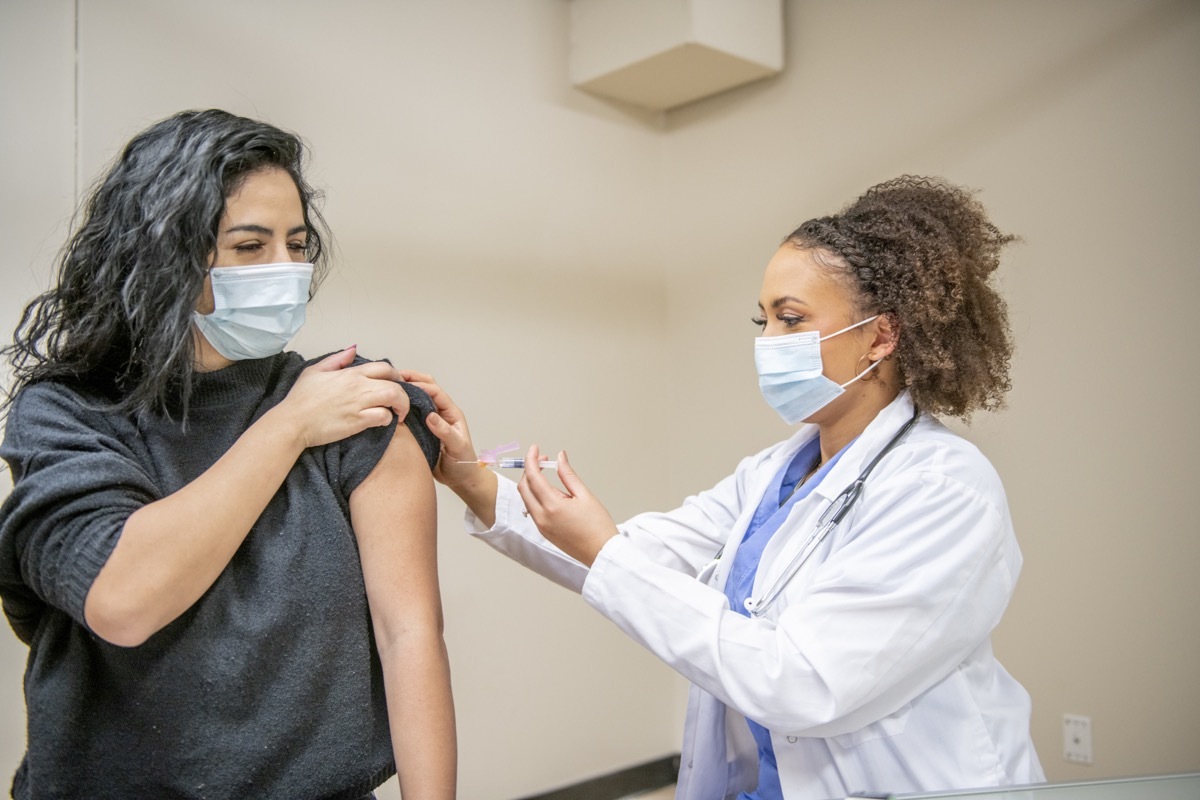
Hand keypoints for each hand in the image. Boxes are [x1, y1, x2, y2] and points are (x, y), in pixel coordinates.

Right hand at [276, 346, 410, 448]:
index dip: (395, 375)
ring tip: (398, 413)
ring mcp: (358, 403)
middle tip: (400, 401)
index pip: (383, 367)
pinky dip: (388, 420)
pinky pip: (383, 417)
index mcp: (349, 373)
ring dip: (401, 405)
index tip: (396, 383)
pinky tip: (383, 422)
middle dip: (403, 392)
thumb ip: (337, 360)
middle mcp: (357, 386)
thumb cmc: (300, 399)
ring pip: (393, 397)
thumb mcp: (315, 371)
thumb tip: (353, 349)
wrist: (292, 422)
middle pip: (394, 383)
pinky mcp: (357, 421)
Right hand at [396, 370, 482, 489]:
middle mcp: (440, 414)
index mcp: (451, 413)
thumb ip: (445, 431)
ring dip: (405, 392)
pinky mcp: (421, 430)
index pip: (435, 392)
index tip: (404, 382)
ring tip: (388, 387)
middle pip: (426, 389)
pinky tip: (389, 407)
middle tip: (393, 376)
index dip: (421, 384)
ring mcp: (430, 421)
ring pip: (417, 400)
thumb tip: (430, 416)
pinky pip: (411, 414)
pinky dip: (401, 407)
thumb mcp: (457, 447)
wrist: (460, 480)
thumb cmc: (463, 463)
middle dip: (412, 380)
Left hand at [517, 445, 617, 566]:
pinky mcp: (543, 532)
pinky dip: (536, 496)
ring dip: (532, 483)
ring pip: (526, 499)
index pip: (533, 476)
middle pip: (524, 487)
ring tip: (548, 473)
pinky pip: (532, 509)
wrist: (601, 553)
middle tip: (543, 460)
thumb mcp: (584, 495)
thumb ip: (568, 474)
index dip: (531, 459)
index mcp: (552, 506)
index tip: (535, 448)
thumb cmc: (598, 526)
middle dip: (529, 470)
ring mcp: (541, 526)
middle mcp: (542, 517)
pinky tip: (550, 491)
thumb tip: (560, 458)